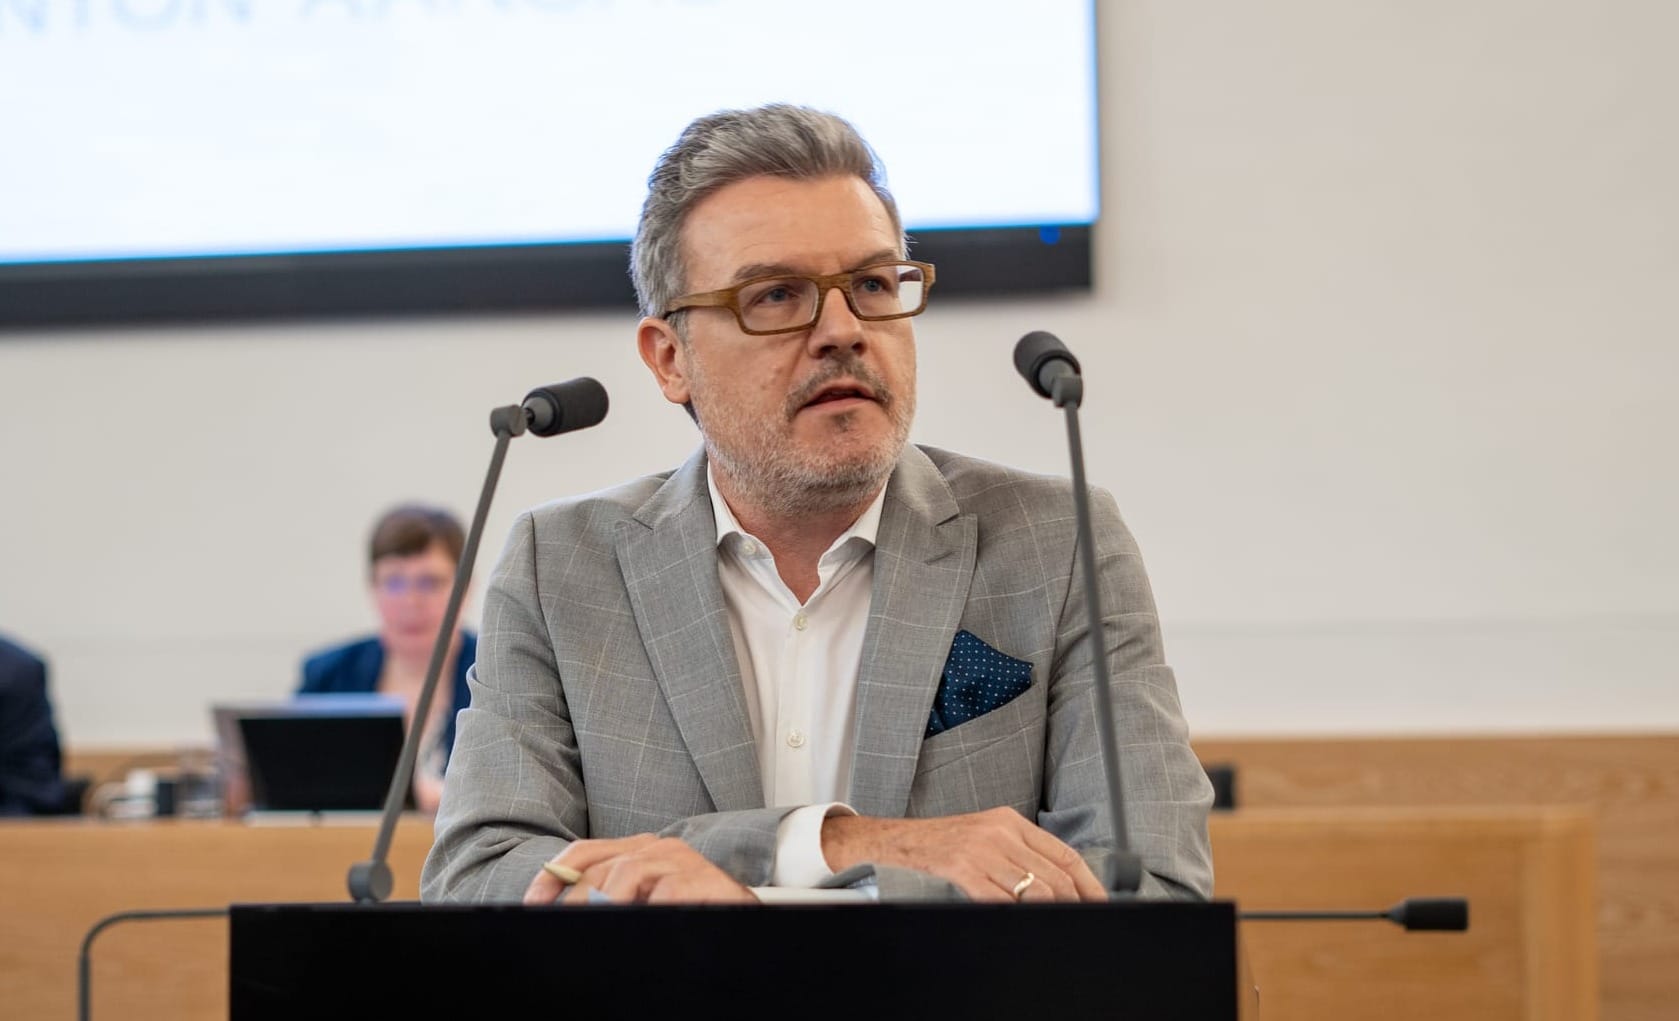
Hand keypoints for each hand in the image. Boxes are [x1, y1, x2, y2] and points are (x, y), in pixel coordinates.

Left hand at [522, 834, 759, 905]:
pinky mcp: (705, 879)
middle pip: (601, 868)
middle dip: (576, 901)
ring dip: (609, 905)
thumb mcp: (641, 903)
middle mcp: (658, 848)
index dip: (553, 877)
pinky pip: (667, 892)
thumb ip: (610, 899)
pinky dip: (651, 909)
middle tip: (564, 927)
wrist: (741, 917)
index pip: (584, 854)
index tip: (533, 904)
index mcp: (638, 850)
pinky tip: (648, 922)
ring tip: (602, 925)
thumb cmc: (688, 911)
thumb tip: (564, 908)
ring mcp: (682, 861)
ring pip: (628, 875)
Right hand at [821, 806, 1107, 902]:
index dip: (1088, 884)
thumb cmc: (943, 843)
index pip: (1064, 854)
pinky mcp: (962, 868)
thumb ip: (1019, 851)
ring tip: (1052, 925)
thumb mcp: (986, 834)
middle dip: (1072, 904)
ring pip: (1033, 890)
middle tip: (1078, 922)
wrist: (896, 841)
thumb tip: (1057, 884)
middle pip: (1054, 876)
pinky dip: (1016, 915)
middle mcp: (1000, 831)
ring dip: (1047, 913)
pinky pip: (1000, 900)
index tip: (1100, 904)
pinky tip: (1020, 921)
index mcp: (1010, 821)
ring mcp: (981, 850)